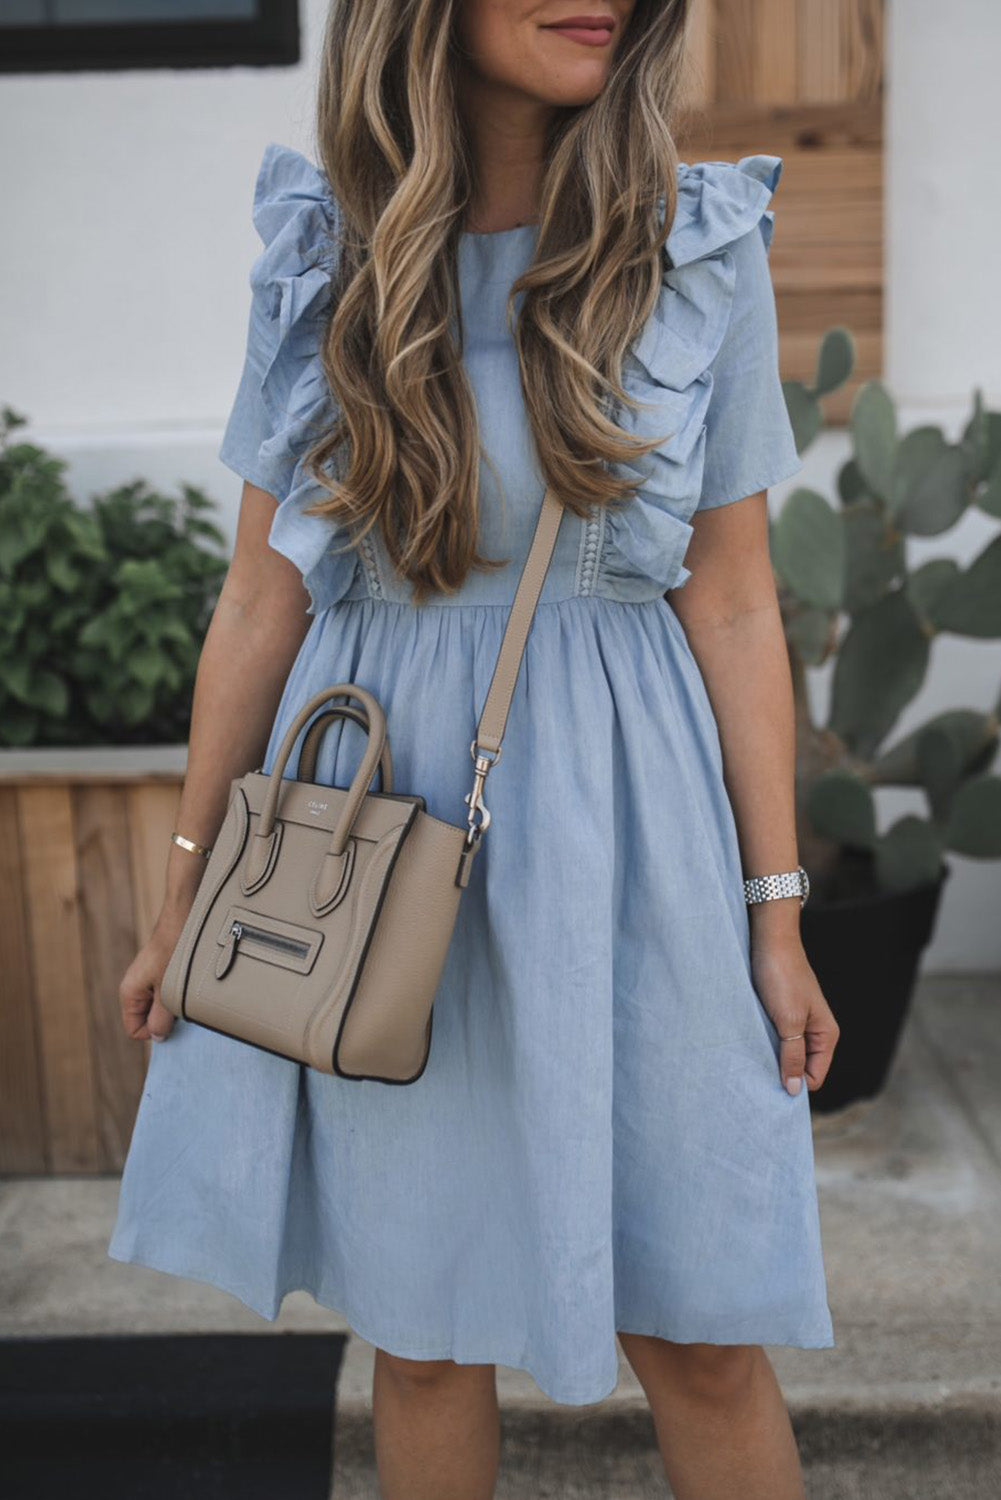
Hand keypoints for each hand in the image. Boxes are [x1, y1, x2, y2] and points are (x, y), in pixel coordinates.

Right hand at [118, 903, 191, 1043]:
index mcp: (129, 993)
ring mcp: (150, 979)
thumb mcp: (169, 989)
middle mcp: (136, 988)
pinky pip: (169, 994)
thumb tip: (157, 1036)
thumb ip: (161, 1017)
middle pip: (149, 1020)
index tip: (175, 1017)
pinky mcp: (163, 972)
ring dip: (177, 1005)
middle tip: (184, 1004)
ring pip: (161, 1007)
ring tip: (189, 990)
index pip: (136, 1030)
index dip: (155, 1031)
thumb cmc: (175, 948)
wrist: (184, 913)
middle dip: (167, 1019)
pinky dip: (180, 994)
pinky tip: (192, 984)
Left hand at [749, 930, 839, 1095]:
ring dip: (769, 1057)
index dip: (794, 1084)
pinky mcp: (781, 1012)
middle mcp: (815, 1030)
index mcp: (826, 1034)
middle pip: (800, 1067)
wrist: (770, 938)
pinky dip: (763, 1042)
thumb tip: (795, 1090)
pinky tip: (749, 1041)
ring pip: (785, 1052)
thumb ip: (793, 1056)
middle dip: (781, 1073)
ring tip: (749, 1056)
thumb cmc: (782, 976)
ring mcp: (797, 1021)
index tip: (768, 1086)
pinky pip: (775, 1038)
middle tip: (754, 1074)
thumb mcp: (788, 1021)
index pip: (814, 1077)